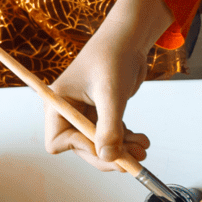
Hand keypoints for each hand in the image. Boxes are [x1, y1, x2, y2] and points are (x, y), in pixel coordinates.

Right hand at [44, 0, 174, 171]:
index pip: (58, 141)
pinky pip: (111, 137)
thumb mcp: (111, 94)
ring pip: (100, 146)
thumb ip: (109, 128)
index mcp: (58, 103)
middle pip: (82, 148)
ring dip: (121, 151)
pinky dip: (126, 142)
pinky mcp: (102, 114)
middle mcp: (69, 111)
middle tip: (132, 163)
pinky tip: (142, 140)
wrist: (130, 39)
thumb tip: (107, 158)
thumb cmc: (114, 56)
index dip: (81, 148)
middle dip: (107, 156)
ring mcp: (86, 114)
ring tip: (143, 149)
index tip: (106, 148)